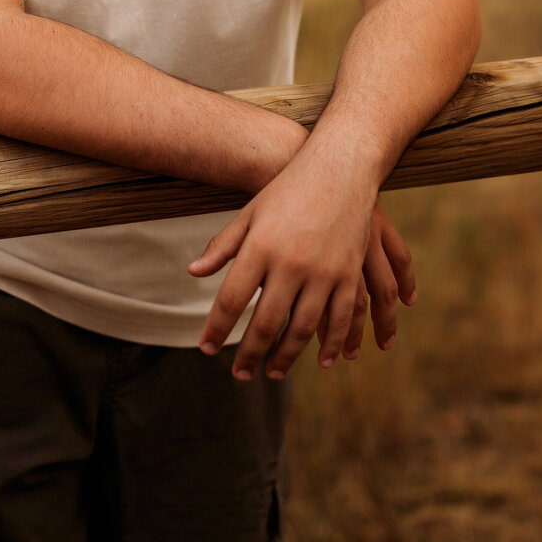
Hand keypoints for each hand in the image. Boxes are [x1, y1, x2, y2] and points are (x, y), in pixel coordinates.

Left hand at [189, 151, 415, 380]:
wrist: (340, 167)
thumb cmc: (288, 189)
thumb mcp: (251, 212)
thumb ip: (224, 245)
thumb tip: (193, 273)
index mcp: (260, 246)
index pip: (230, 300)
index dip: (216, 329)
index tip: (207, 349)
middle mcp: (290, 262)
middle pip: (264, 322)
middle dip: (249, 354)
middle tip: (239, 374)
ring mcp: (323, 270)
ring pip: (302, 328)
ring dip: (286, 357)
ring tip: (272, 372)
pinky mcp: (348, 273)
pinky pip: (339, 319)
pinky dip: (331, 344)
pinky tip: (320, 360)